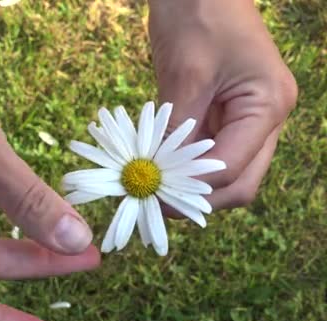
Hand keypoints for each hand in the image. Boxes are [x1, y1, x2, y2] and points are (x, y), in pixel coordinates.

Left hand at [149, 0, 296, 209]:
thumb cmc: (196, 16)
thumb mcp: (185, 76)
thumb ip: (177, 130)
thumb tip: (160, 176)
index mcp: (267, 105)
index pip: (234, 170)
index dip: (194, 190)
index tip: (154, 196)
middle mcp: (266, 117)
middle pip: (239, 180)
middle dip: (198, 196)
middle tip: (155, 201)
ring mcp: (247, 117)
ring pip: (224, 170)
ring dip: (190, 183)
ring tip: (152, 188)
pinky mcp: (225, 113)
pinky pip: (208, 151)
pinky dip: (185, 164)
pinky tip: (158, 168)